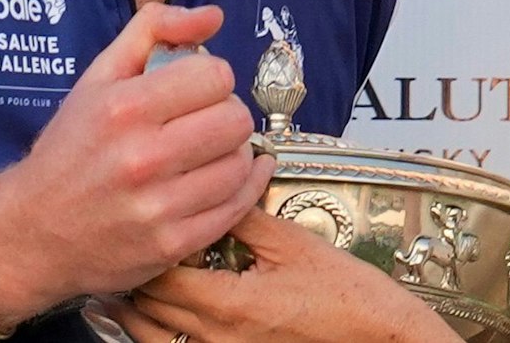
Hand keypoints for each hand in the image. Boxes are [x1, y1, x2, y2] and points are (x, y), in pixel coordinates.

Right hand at [0, 3, 276, 327]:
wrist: (32, 232)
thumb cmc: (70, 149)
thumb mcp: (98, 77)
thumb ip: (155, 29)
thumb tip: (213, 15)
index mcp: (124, 107)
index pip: (216, 76)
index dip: (211, 78)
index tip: (195, 89)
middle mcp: (142, 157)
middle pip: (234, 119)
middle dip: (226, 114)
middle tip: (206, 121)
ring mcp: (158, 206)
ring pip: (239, 164)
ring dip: (233, 153)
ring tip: (210, 152)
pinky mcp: (171, 245)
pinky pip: (236, 208)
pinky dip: (241, 189)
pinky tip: (228, 178)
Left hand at [106, 209, 454, 342]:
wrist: (376, 334)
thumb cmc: (344, 292)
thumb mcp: (293, 243)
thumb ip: (243, 216)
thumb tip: (211, 183)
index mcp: (227, 304)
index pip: (159, 275)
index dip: (147, 246)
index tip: (146, 220)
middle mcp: (215, 339)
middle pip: (145, 310)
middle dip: (135, 276)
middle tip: (133, 244)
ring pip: (151, 339)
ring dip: (138, 310)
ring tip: (133, 282)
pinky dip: (160, 333)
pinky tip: (164, 315)